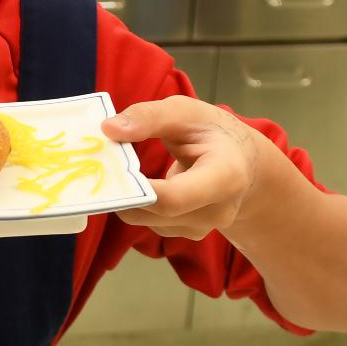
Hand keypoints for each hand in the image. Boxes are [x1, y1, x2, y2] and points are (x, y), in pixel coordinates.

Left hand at [101, 97, 264, 239]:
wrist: (243, 163)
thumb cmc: (213, 132)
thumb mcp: (186, 112)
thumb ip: (149, 117)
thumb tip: (108, 130)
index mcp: (225, 177)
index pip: (176, 198)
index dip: (140, 191)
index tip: (112, 172)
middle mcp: (217, 211)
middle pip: (156, 212)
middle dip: (125, 191)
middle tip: (103, 165)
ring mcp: (202, 227)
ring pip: (147, 220)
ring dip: (128, 198)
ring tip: (126, 169)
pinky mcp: (187, 233)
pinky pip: (150, 222)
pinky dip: (137, 204)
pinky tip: (141, 184)